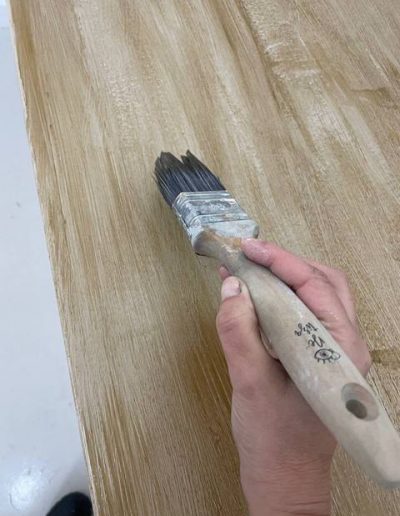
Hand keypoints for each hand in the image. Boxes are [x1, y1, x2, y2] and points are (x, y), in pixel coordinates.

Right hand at [216, 239, 370, 515]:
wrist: (284, 480)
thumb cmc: (274, 441)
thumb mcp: (250, 383)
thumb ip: (239, 331)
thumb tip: (231, 286)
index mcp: (340, 348)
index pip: (314, 285)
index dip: (279, 260)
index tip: (248, 248)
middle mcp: (343, 343)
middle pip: (322, 282)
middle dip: (284, 263)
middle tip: (248, 255)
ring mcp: (331, 349)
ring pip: (313, 295)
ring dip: (282, 277)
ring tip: (247, 268)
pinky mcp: (315, 355)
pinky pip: (300, 313)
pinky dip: (278, 297)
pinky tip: (252, 294)